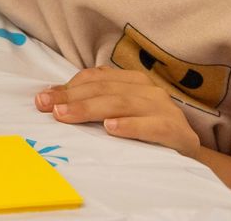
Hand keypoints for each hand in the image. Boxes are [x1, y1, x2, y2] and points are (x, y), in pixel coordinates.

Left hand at [35, 66, 200, 157]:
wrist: (187, 152)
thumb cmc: (145, 129)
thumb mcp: (118, 113)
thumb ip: (91, 102)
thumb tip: (50, 98)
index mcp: (132, 80)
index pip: (95, 78)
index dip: (67, 87)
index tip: (42, 99)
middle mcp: (148, 89)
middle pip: (104, 90)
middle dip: (72, 98)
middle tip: (48, 109)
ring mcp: (164, 108)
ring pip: (122, 103)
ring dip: (91, 109)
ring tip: (67, 116)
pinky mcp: (177, 130)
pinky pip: (152, 126)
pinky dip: (130, 126)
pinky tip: (111, 129)